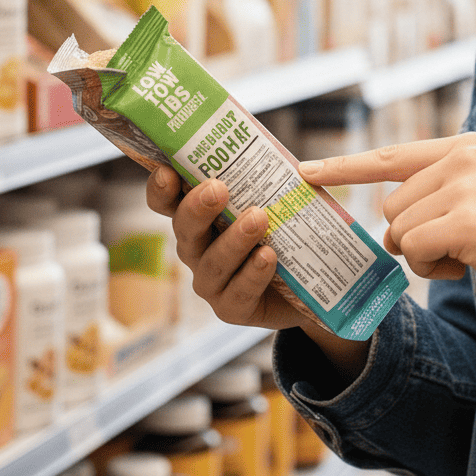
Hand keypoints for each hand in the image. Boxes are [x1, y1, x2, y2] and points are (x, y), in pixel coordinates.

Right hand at [145, 165, 299, 329]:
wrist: (315, 283)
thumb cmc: (292, 231)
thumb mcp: (289, 199)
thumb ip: (289, 180)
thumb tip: (305, 167)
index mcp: (204, 216)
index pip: (170, 201)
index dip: (161, 188)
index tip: (168, 172)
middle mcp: (200, 248)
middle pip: (184, 229)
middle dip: (196, 208)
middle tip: (217, 189)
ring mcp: (213, 281)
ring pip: (211, 263)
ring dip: (233, 240)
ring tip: (258, 219)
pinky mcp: (233, 308)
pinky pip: (236, 294)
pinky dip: (252, 274)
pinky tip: (267, 256)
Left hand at [298, 132, 475, 326]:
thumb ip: (441, 192)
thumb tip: (387, 217)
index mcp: (467, 146)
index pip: (392, 155)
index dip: (344, 166)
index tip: (303, 171)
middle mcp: (465, 156)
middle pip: (391, 204)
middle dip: (411, 237)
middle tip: (455, 249)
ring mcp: (467, 185)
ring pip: (398, 230)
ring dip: (424, 257)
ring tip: (470, 257)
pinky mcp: (469, 220)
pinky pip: (415, 251)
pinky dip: (434, 271)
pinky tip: (471, 267)